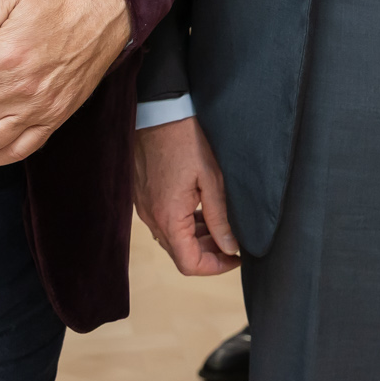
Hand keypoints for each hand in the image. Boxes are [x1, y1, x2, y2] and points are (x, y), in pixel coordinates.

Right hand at [133, 116, 241, 275]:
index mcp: (169, 218)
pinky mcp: (143, 198)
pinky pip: (164, 223)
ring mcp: (145, 209)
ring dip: (196, 239)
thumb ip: (220, 218)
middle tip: (232, 241)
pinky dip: (184, 225)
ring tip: (220, 226)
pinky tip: (201, 211)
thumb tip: (231, 247)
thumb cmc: (186, 142)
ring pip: (172, 240)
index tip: (236, 257)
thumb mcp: (211, 180)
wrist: (158, 113)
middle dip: (208, 253)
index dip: (216, 267)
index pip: (189, 264)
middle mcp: (152, 219)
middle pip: (180, 254)